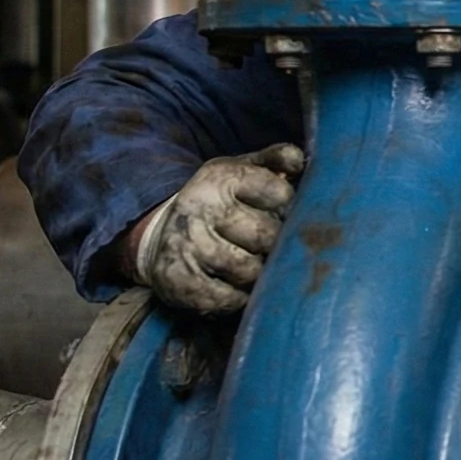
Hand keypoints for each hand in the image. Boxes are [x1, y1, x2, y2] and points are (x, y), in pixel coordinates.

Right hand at [127, 143, 305, 314]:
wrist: (159, 235)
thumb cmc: (217, 203)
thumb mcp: (240, 171)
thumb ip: (275, 160)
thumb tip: (301, 161)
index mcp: (220, 177)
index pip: (279, 193)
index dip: (290, 208)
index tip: (283, 214)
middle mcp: (199, 207)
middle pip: (267, 236)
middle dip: (276, 245)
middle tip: (271, 247)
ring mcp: (187, 245)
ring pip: (250, 270)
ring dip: (260, 274)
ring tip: (254, 266)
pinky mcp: (179, 281)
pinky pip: (230, 299)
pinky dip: (240, 298)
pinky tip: (235, 286)